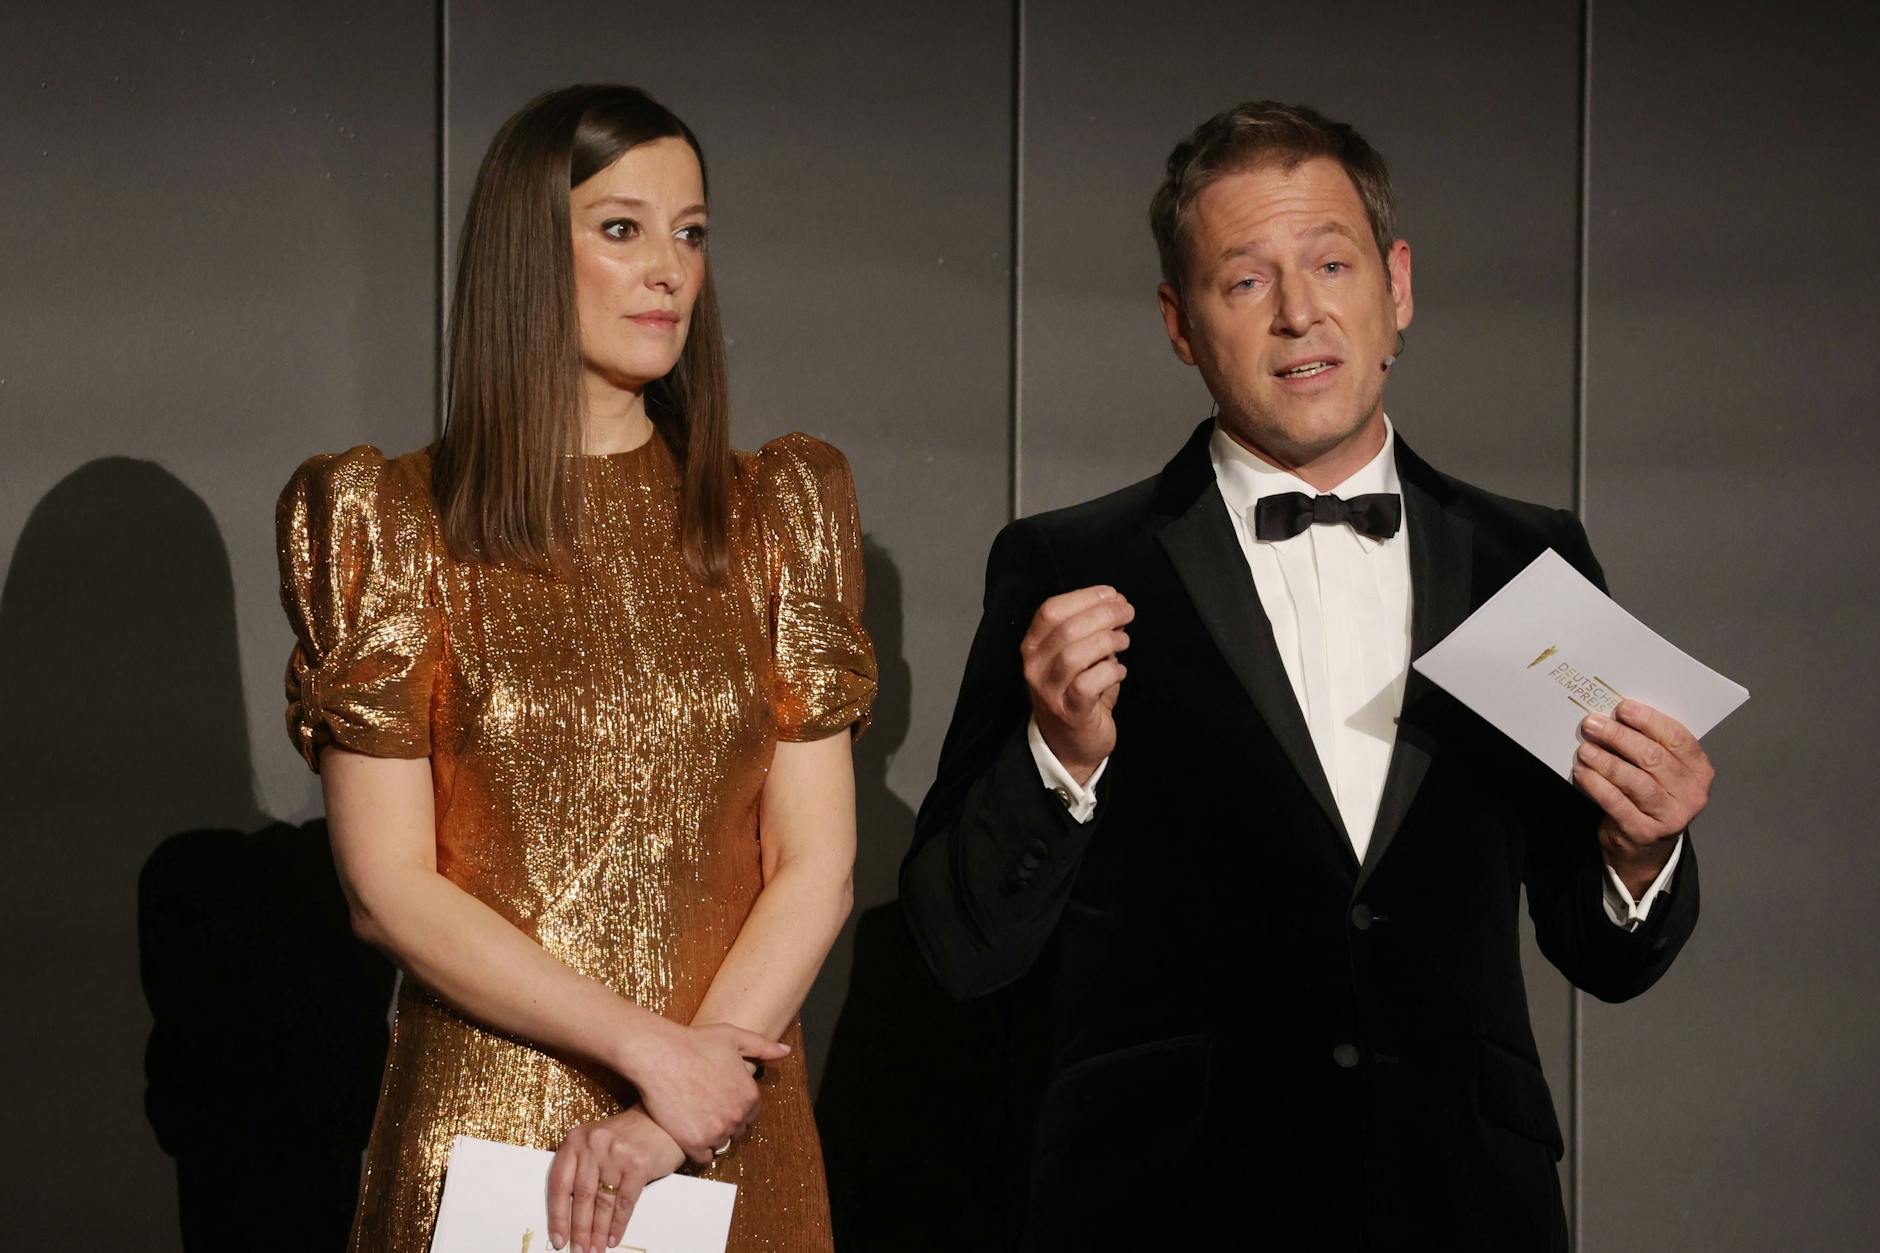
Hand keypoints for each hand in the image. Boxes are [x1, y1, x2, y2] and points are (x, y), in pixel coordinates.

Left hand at [548, 1106, 685, 1252]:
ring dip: (598, 1232)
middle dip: (579, 1230)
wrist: (663, 1120)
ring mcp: (616, 1154)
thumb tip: (570, 1216)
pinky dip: (618, 1224)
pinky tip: (614, 1237)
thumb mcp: (596, 1144)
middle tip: (579, 1250)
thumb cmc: (627, 1135)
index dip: (557, 1216)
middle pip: (580, 1197)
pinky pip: (624, 1202)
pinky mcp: (638, 1164)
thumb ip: (581, 1170)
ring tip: (596, 1249)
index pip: (559, 1184)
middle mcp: (593, 1144)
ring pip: (602, 1202)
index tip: (558, 1238)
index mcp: (576, 1140)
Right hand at [622, 1020, 783, 1164]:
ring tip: (696, 1120)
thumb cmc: (695, 1043)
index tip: (721, 1100)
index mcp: (749, 1095)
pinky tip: (688, 1135)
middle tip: (707, 1110)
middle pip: (736, 1130)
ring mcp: (716, 1131)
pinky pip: (703, 1157)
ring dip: (712, 1136)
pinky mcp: (693, 1143)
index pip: (751, 1113)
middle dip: (725, 1121)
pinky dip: (698, 1150)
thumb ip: (763, 1046)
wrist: (660, 1055)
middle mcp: (737, 1116)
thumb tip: (785, 1052)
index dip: (736, 1106)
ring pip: (721, 1144)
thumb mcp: (734, 1037)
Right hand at [1022, 585, 1132, 783]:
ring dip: (1107, 641)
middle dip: (1104, 614)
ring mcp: (1049, 690)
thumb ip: (1091, 632)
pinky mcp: (1070, 711)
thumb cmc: (1075, 695)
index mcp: (1033, 646)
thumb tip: (1116, 605)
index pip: (1051, 610)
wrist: (1067, 746)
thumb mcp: (1074, 658)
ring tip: (1123, 642)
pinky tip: (1120, 671)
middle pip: (1067, 628)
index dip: (1084, 597)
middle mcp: (1035, 666)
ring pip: (1075, 654)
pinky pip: (1089, 683)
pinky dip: (1111, 671)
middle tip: (1127, 612)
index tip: (1112, 593)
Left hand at [1573, 700, 1714, 897]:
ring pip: (1635, 781)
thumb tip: (1614, 716)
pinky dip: (1597, 785)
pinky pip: (1617, 803)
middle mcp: (1691, 794)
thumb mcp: (1660, 770)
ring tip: (1584, 749)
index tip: (1622, 708)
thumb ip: (1649, 744)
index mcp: (1699, 770)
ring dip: (1605, 761)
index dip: (1649, 721)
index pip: (1677, 738)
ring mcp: (1671, 816)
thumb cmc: (1651, 795)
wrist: (1646, 844)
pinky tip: (1582, 773)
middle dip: (1619, 737)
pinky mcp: (1645, 832)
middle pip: (1653, 758)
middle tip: (1592, 724)